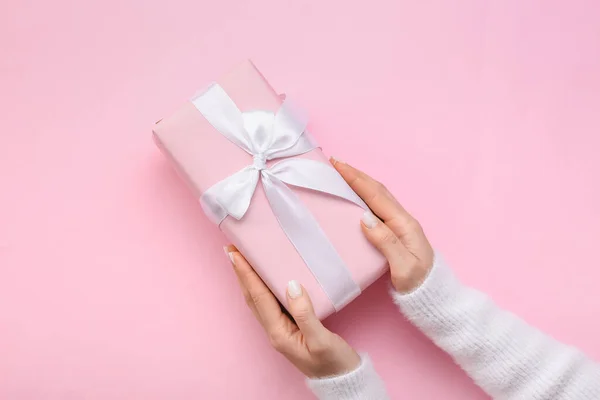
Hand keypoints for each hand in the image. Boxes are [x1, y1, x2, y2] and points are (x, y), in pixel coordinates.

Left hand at [226, 245, 360, 377]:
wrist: (343, 381)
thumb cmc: (334, 363)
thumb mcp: (322, 340)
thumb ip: (305, 313)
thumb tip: (291, 285)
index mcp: (279, 333)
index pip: (258, 297)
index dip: (246, 273)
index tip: (235, 253)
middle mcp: (275, 331)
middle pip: (252, 297)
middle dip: (241, 273)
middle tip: (232, 250)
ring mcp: (281, 330)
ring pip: (259, 300)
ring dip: (249, 279)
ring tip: (243, 260)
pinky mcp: (290, 328)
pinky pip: (271, 302)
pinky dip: (263, 286)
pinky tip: (267, 278)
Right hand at [332, 158, 433, 292]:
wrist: (432, 295)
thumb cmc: (418, 283)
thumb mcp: (403, 267)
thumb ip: (386, 242)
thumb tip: (364, 218)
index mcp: (403, 223)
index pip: (376, 195)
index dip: (357, 179)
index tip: (338, 166)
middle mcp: (402, 219)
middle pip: (377, 190)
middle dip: (356, 175)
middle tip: (334, 163)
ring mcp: (399, 225)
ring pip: (377, 196)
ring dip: (359, 183)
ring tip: (341, 174)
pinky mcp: (394, 232)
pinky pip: (376, 207)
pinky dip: (363, 196)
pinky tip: (353, 197)